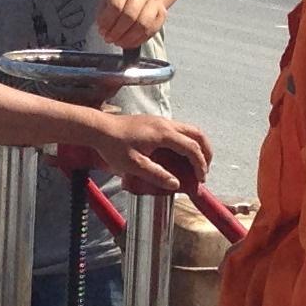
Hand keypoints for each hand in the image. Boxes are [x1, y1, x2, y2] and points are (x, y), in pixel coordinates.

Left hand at [81, 111, 212, 194]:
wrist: (99, 128)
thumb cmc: (113, 146)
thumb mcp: (133, 165)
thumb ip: (156, 175)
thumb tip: (175, 184)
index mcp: (164, 134)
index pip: (192, 148)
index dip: (200, 165)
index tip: (200, 179)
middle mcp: (166, 124)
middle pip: (197, 134)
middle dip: (206, 152)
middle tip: (204, 169)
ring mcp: (161, 121)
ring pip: (189, 130)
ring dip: (197, 146)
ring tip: (196, 163)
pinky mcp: (155, 122)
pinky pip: (179, 130)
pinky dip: (186, 142)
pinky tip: (180, 155)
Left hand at [95, 0, 168, 46]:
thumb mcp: (106, 1)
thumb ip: (103, 16)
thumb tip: (105, 31)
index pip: (115, 6)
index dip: (107, 22)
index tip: (102, 31)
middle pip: (130, 15)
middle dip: (117, 32)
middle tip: (110, 39)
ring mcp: (154, 0)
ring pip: (142, 24)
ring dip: (128, 38)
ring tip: (119, 42)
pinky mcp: (162, 12)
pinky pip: (151, 30)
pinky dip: (139, 40)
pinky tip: (129, 42)